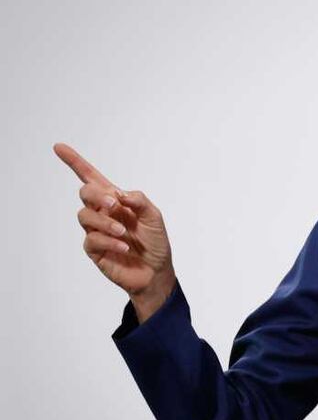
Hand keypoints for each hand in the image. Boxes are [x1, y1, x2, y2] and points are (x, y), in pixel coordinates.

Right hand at [54, 143, 175, 322]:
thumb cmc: (155, 242)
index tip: (59, 147)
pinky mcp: (94, 250)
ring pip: (85, 216)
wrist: (156, 271)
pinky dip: (108, 240)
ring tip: (123, 232)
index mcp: (116, 201)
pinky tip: (123, 245)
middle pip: (85, 193)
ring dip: (104, 221)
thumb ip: (139, 200)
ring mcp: (96, 231)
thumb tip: (119, 193)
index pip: (91, 178)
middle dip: (97, 195)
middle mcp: (103, 213)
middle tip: (115, 204)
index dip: (75, 162)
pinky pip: (91, 239)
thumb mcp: (154, 216)